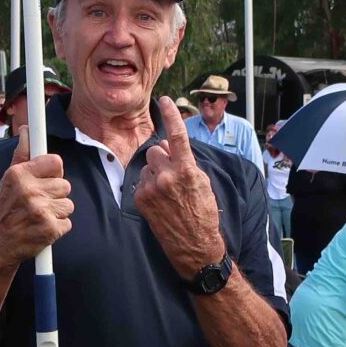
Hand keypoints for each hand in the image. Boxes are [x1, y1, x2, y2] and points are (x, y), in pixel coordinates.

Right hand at [0, 126, 73, 271]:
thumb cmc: (3, 212)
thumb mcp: (8, 181)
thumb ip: (22, 155)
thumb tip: (27, 130)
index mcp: (19, 174)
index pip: (55, 162)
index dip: (53, 172)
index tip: (47, 179)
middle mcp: (29, 190)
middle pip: (65, 185)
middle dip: (54, 195)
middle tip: (36, 205)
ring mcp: (40, 210)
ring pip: (68, 204)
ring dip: (57, 213)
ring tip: (37, 218)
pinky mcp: (50, 229)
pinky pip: (67, 223)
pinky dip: (57, 228)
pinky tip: (40, 230)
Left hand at [140, 98, 227, 280]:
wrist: (196, 246)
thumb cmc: (204, 213)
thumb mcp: (203, 183)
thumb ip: (186, 162)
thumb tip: (169, 146)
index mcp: (188, 170)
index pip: (177, 136)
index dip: (171, 115)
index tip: (165, 100)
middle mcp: (168, 176)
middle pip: (155, 150)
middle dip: (161, 157)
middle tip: (171, 173)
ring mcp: (153, 188)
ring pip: (147, 166)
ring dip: (155, 173)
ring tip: (167, 192)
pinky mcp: (142, 200)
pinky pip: (141, 182)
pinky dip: (148, 187)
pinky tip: (160, 202)